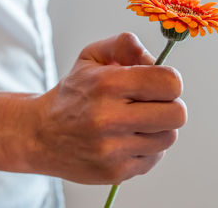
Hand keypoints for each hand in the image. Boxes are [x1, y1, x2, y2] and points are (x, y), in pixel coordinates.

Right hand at [25, 32, 186, 184]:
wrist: (40, 135)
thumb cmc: (72, 94)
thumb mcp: (91, 57)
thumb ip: (125, 45)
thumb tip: (157, 59)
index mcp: (107, 84)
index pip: (170, 82)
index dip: (170, 81)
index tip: (160, 84)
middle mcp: (110, 119)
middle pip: (177, 114)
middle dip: (169, 105)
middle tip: (152, 104)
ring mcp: (113, 150)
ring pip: (168, 137)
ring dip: (158, 128)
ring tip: (135, 122)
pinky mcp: (115, 172)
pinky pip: (154, 157)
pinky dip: (146, 148)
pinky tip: (126, 140)